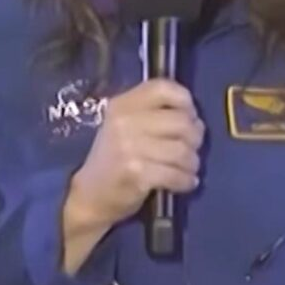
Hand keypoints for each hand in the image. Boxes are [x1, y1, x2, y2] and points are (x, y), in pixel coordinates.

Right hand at [65, 79, 204, 231]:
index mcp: (122, 104)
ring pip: (182, 150)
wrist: (88, 196)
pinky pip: (177, 174)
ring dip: (192, 162)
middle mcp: (125, 121)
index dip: (185, 100)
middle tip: (192, 148)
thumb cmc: (113, 159)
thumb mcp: (124, 126)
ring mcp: (130, 147)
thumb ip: (153, 114)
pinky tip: (185, 183)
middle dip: (195, 137)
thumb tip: (196, 119)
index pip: (163, 88)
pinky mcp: (137, 173)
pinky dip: (186, 180)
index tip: (191, 116)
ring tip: (188, 168)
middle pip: (181, 121)